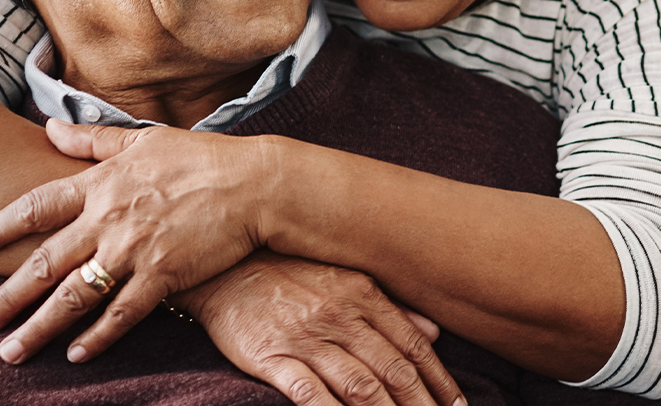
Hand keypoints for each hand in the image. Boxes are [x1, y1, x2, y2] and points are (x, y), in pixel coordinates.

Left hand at [0, 120, 280, 363]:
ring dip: (39, 327)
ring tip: (11, 350)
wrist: (252, 184)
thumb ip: (90, 139)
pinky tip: (75, 355)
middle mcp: (108, 219)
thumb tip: (49, 126)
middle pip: (46, 263)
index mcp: (99, 183)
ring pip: (75, 296)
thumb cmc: (198, 158)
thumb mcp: (140, 139)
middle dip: (8, 296)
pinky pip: (122, 314)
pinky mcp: (164, 276)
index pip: (35, 207)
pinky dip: (97, 337)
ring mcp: (134, 251)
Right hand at [184, 252, 463, 405]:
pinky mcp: (271, 357)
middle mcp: (339, 316)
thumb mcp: (341, 277)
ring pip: (361, 387)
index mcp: (361, 294)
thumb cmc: (284, 272)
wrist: (220, 267)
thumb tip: (435, 332)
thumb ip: (388, 306)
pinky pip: (311, 394)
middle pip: (394, 372)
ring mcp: (305, 338)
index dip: (440, 382)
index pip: (413, 345)